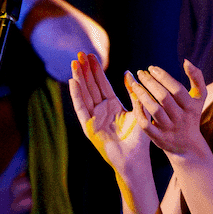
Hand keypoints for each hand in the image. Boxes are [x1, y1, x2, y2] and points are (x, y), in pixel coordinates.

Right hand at [70, 50, 149, 174]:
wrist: (135, 160)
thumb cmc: (139, 141)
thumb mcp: (140, 112)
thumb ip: (134, 93)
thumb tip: (128, 73)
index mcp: (113, 106)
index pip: (102, 84)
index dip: (96, 70)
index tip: (91, 55)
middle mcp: (102, 111)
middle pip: (91, 87)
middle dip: (85, 70)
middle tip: (80, 53)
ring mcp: (94, 119)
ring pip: (85, 95)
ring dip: (79, 79)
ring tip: (74, 63)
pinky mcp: (89, 128)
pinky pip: (82, 109)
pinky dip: (77, 96)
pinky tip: (73, 82)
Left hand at [125, 59, 206, 159]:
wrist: (188, 147)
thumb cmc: (191, 115)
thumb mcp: (199, 98)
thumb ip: (197, 78)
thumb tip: (186, 61)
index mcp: (191, 108)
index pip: (176, 89)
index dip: (163, 77)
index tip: (151, 68)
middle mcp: (181, 119)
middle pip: (164, 98)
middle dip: (150, 83)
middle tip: (141, 72)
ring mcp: (169, 130)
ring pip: (154, 110)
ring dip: (143, 95)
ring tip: (134, 83)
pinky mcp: (159, 139)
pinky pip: (146, 125)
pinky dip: (140, 113)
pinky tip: (135, 101)